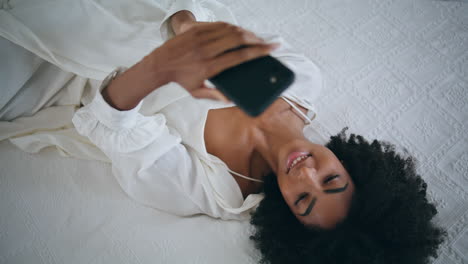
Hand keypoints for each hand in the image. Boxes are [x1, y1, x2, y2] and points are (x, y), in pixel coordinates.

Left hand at [102, 21, 278, 109]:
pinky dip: (233, 27)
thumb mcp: (197, 92)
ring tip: (255, 38)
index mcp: (210, 66)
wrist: (159, 63)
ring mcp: (201, 38)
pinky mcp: (196, 30)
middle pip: (238, 39)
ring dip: (246, 32)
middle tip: (267, 42)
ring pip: (230, 30)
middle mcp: (206, 50)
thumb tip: (231, 99)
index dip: (259, 51)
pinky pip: (220, 25)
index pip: (240, 56)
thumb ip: (215, 96)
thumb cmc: (181, 79)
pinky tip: (240, 32)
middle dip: (257, 39)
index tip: (271, 49)